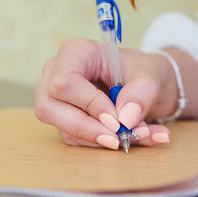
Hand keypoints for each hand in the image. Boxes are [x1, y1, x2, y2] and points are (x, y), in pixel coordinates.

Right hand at [35, 38, 176, 149]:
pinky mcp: (65, 121)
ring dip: (102, 140)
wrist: (143, 84)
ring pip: (64, 129)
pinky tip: (133, 138)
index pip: (65, 81)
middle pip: (49, 108)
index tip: (117, 120)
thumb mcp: (148, 76)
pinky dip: (106, 144)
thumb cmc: (139, 71)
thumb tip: (125, 120)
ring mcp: (57, 100)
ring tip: (138, 135)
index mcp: (76, 52)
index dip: (89, 104)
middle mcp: (56, 74)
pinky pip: (78, 140)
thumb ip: (141, 94)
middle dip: (87, 129)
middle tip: (118, 139)